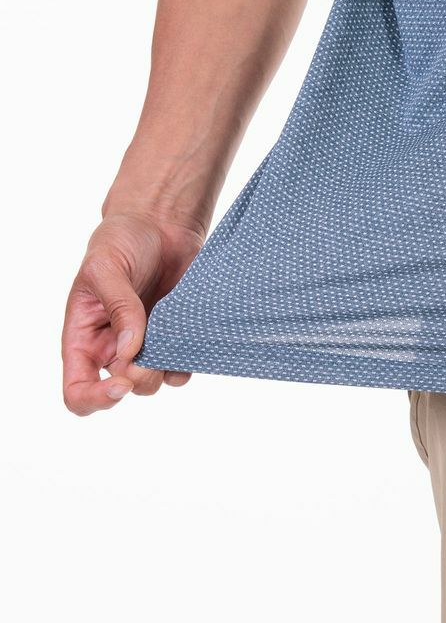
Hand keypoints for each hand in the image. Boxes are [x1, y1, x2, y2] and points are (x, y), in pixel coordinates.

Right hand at [62, 210, 204, 415]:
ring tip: (171, 333)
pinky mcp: (176, 338)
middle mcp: (114, 348)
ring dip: (166, 369)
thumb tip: (132, 350)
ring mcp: (148, 345)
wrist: (163, 224)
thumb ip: (119, 307)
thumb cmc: (123, 240)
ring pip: (157, 382)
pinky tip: (190, 336)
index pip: (78, 389)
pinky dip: (189, 360)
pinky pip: (183, 367)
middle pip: (125, 388)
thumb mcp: (107, 266)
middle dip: (140, 379)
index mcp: (84, 337)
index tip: (121, 384)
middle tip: (153, 352)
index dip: (96, 398)